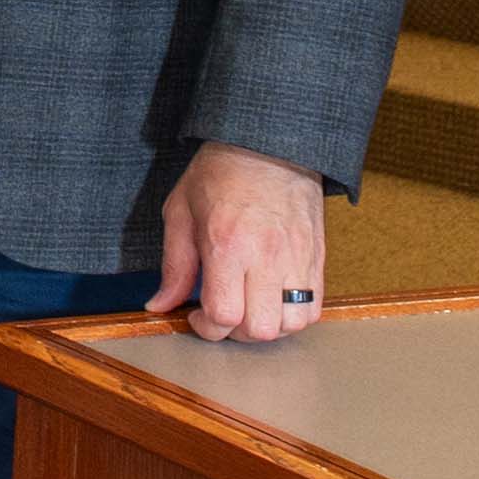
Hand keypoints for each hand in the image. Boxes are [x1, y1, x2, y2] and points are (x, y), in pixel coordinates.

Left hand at [152, 142, 329, 341]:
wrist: (268, 144)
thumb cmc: (220, 174)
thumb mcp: (180, 213)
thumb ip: (174, 266)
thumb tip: (160, 305)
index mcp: (228, 245)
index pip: (224, 314)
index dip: (206, 328)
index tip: (196, 316)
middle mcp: (267, 256)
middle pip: (260, 328)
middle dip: (235, 333)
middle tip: (222, 315)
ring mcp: (298, 258)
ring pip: (292, 324)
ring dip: (268, 327)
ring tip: (249, 309)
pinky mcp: (318, 258)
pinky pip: (315, 308)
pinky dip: (293, 316)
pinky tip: (272, 301)